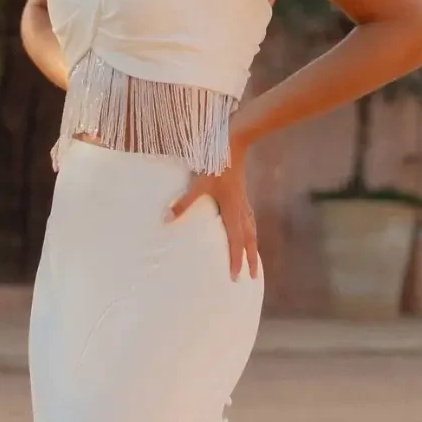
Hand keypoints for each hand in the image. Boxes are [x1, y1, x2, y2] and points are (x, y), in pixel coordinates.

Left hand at [168, 155, 259, 280]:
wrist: (232, 145)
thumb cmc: (215, 165)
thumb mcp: (198, 184)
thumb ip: (184, 203)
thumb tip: (167, 218)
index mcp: (232, 210)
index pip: (235, 241)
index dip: (235, 259)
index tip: (236, 276)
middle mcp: (241, 210)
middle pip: (249, 240)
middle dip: (251, 258)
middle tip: (253, 276)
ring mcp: (243, 202)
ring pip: (252, 230)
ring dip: (253, 246)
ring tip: (254, 258)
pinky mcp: (242, 195)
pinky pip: (250, 219)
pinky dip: (251, 230)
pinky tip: (249, 230)